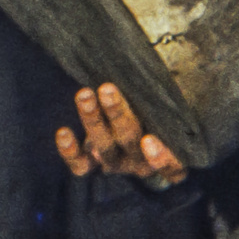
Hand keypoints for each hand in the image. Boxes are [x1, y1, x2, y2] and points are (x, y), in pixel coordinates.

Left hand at [55, 82, 186, 186]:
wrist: (128, 110)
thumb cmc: (155, 100)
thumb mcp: (167, 97)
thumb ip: (170, 93)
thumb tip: (174, 70)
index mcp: (170, 155)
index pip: (173, 168)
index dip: (162, 158)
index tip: (148, 140)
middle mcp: (143, 163)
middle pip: (131, 143)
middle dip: (118, 115)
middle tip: (106, 89)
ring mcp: (117, 164)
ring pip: (104, 150)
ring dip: (92, 120)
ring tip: (84, 94)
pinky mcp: (92, 163)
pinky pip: (81, 165)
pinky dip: (70, 152)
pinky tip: (63, 132)